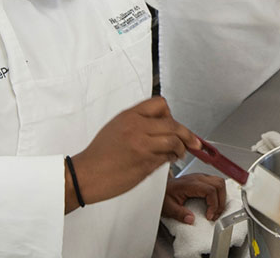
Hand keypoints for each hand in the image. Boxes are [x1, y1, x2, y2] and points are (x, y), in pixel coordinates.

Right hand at [71, 97, 198, 208]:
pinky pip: (166, 158)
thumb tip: (162, 128)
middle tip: (193, 141)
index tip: (173, 123)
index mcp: (129, 116)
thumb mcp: (117, 128)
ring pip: (174, 141)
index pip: (160, 104)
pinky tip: (168, 161)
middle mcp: (137, 128)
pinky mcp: (145, 164)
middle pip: (173, 124)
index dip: (170, 114)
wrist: (86, 175)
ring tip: (180, 153)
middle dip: (187, 134)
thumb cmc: (99, 155)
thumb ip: (139, 124)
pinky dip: (171, 159)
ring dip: (182, 148)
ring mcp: (142, 146)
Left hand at [162, 173, 227, 223]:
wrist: (160, 187)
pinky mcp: (202, 179)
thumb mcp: (168, 208)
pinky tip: (214, 202)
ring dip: (221, 196)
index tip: (209, 216)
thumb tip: (191, 219)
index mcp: (189, 183)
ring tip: (216, 209)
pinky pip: (216, 183)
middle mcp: (197, 178)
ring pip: (220, 182)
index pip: (210, 190)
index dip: (213, 204)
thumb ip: (179, 214)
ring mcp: (200, 177)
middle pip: (219, 184)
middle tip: (215, 214)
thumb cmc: (164, 195)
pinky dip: (219, 193)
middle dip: (220, 202)